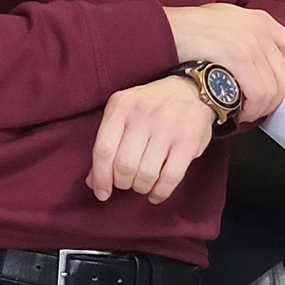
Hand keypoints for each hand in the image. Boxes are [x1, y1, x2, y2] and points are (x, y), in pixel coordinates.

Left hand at [84, 75, 217, 204]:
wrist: (190, 91)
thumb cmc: (150, 108)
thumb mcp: (124, 114)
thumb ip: (108, 144)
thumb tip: (94, 182)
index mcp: (121, 105)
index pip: (103, 149)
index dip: (100, 177)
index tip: (102, 193)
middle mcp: (143, 113)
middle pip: (124, 165)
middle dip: (123, 182)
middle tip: (127, 183)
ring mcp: (167, 126)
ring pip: (146, 174)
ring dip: (141, 187)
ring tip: (143, 184)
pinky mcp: (188, 140)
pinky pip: (170, 177)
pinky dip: (160, 192)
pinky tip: (156, 193)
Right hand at [165, 0, 284, 119]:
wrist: (163, 30)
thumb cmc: (187, 31)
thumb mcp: (226, 22)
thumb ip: (248, 37)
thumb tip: (263, 63)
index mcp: (261, 19)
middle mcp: (260, 28)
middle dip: (274, 101)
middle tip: (257, 111)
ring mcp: (250, 41)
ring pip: (273, 89)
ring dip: (260, 109)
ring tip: (244, 113)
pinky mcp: (238, 55)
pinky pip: (258, 92)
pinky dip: (251, 108)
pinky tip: (237, 111)